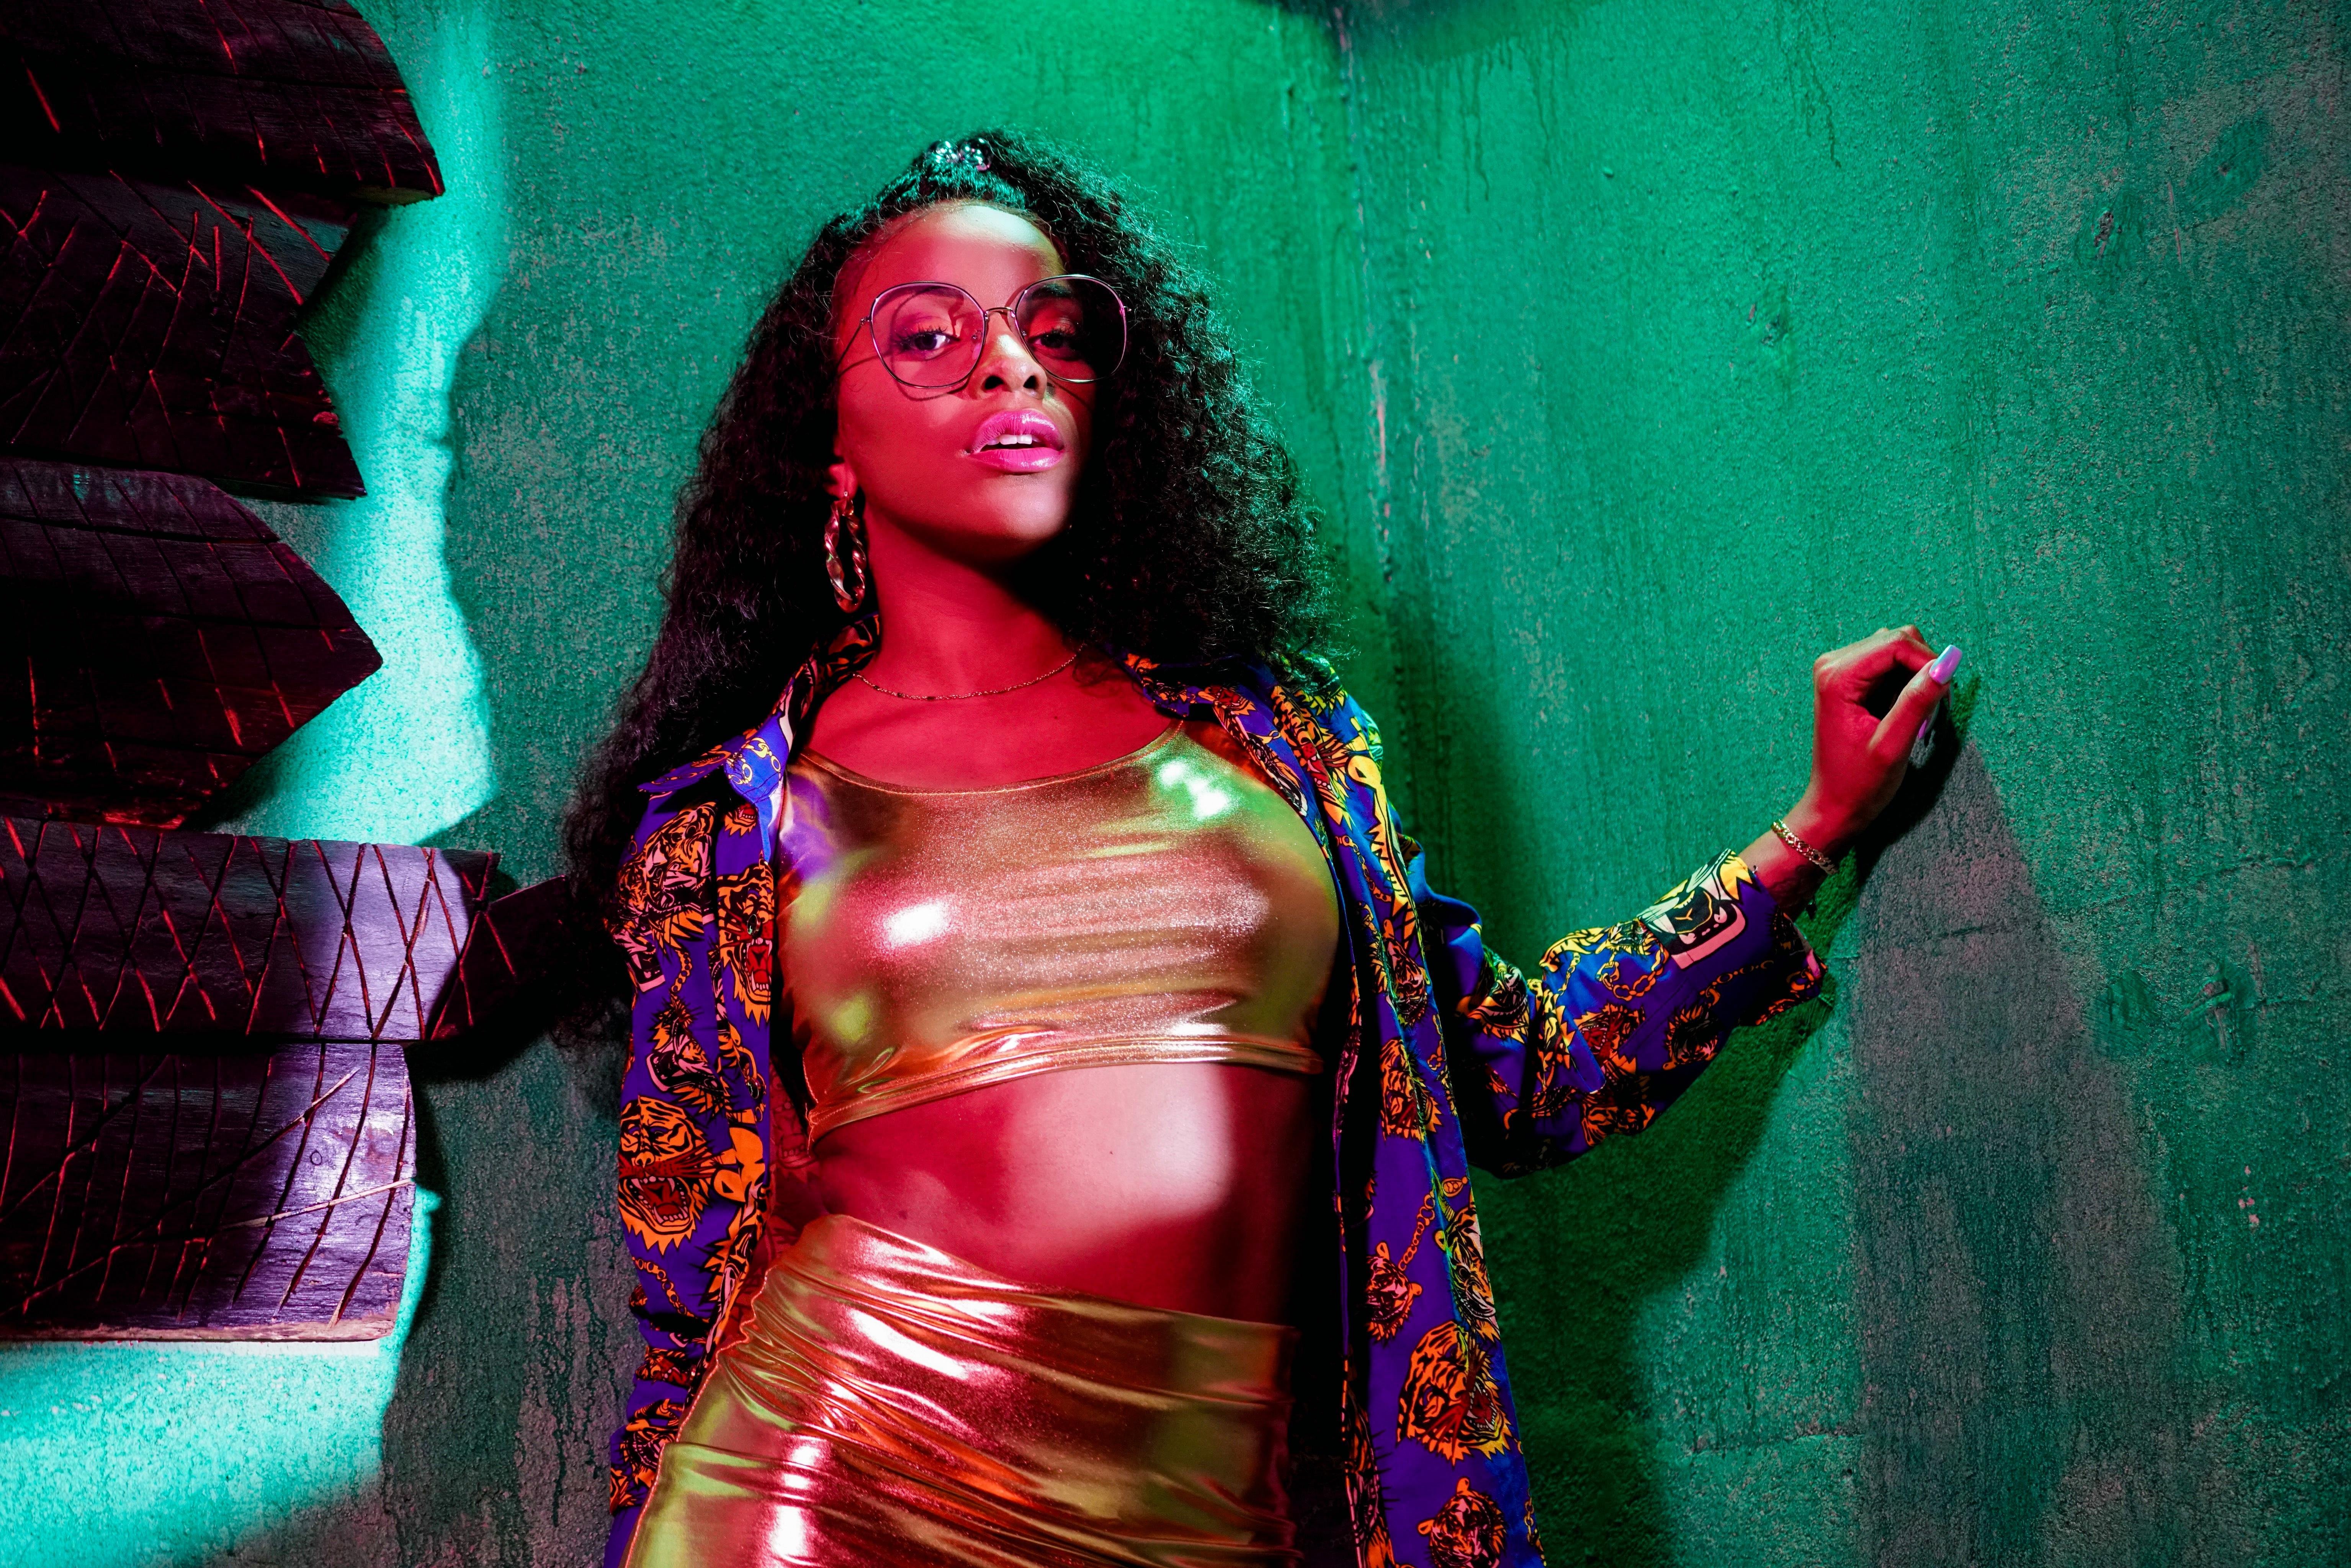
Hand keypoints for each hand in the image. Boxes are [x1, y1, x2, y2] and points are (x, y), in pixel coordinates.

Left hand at [1786, 625, 1959, 854]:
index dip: (1929, 662)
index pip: (1896, 643)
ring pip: (1897, 649)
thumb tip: (1947, 663)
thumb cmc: (1859, 782)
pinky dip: (1907, 683)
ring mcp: (1840, 669)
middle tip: (1928, 712)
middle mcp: (1833, 664)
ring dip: (1917, 676)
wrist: (1834, 804)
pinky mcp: (1850, 678)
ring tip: (1913, 717)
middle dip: (1923, 669)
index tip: (1943, 694)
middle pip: (1897, 640)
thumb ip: (1917, 702)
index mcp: (1837, 676)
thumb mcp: (1893, 746)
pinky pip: (1890, 664)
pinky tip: (1903, 713)